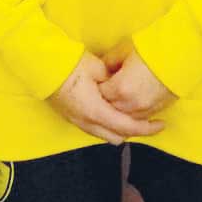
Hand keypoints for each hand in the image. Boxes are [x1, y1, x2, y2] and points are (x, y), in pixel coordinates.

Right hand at [48, 53, 163, 144]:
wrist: (41, 66)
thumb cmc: (68, 64)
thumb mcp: (97, 67)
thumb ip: (113, 80)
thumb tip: (121, 86)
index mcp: (96, 112)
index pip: (128, 127)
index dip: (147, 128)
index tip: (161, 124)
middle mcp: (87, 123)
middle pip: (118, 137)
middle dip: (134, 131)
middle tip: (146, 119)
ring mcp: (77, 122)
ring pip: (105, 135)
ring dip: (119, 128)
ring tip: (129, 114)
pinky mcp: (71, 118)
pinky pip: (94, 129)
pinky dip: (107, 124)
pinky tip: (110, 111)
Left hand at [95, 50, 175, 120]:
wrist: (179, 55)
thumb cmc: (152, 50)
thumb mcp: (124, 50)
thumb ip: (110, 61)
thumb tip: (102, 67)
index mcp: (120, 88)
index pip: (100, 94)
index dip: (98, 86)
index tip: (99, 81)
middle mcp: (130, 103)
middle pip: (110, 108)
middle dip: (107, 100)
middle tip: (107, 90)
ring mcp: (144, 109)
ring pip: (124, 117)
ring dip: (120, 109)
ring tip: (120, 97)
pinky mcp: (156, 110)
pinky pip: (139, 118)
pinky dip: (133, 113)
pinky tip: (132, 104)